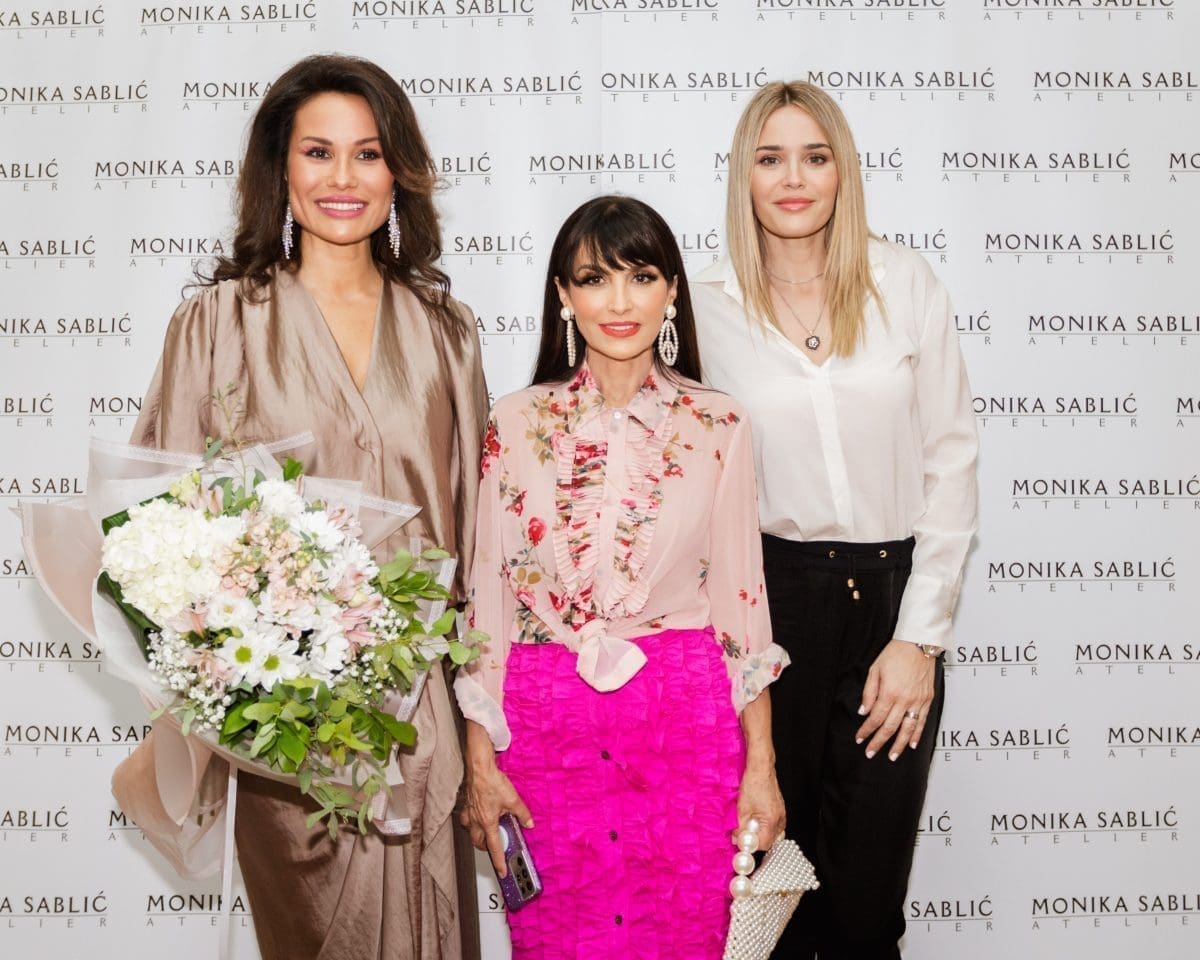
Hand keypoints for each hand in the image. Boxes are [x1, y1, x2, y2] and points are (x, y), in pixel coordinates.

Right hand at [460, 724, 532, 877]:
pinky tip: (476, 816)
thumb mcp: (513, 799)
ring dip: (478, 836)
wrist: (479, 768)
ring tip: (486, 834)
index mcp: (488, 823)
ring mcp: (470, 813)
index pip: (494, 848)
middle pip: (479, 842)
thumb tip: (529, 823)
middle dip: (486, 848)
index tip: (501, 871)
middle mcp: (476, 821)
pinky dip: (471, 821)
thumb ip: (522, 814)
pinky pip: (466, 818)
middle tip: (494, 849)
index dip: (499, 862)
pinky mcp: (467, 804)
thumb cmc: (492, 782)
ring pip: (471, 832)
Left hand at [733, 760, 785, 849]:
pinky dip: (764, 825)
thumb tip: (736, 839)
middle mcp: (780, 819)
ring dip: (760, 832)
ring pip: (772, 833)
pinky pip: (774, 824)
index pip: (763, 844)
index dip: (750, 844)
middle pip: (770, 840)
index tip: (741, 841)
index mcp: (772, 820)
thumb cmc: (753, 784)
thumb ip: (739, 827)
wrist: (760, 768)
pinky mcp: (779, 809)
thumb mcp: (741, 809)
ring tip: (749, 824)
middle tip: (743, 834)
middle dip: (756, 839)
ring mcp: (781, 814)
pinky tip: (754, 818)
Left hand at [855, 639, 935, 761]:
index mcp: (889, 692)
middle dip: (879, 742)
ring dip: (898, 745)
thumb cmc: (895, 654)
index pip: (875, 718)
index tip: (860, 739)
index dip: (867, 730)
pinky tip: (911, 744)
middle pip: (890, 727)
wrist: (918, 644)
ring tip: (892, 756)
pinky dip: (917, 734)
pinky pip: (922, 721)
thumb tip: (864, 711)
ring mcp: (918, 701)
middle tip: (870, 753)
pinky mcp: (927, 700)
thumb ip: (869, 692)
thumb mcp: (875, 669)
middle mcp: (904, 700)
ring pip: (907, 729)